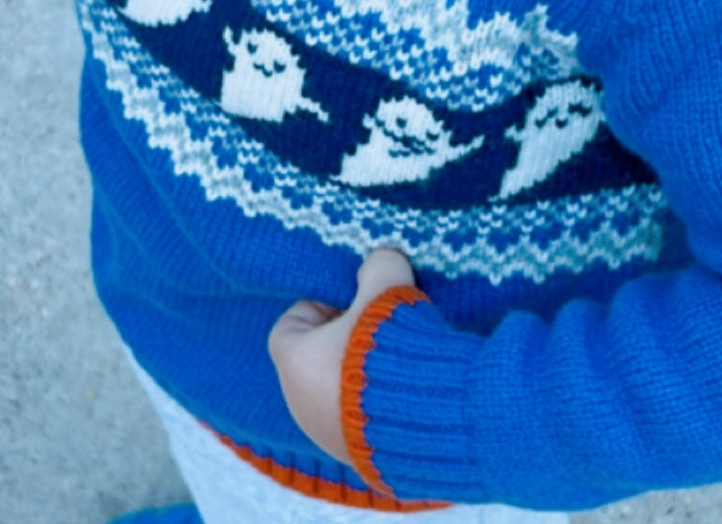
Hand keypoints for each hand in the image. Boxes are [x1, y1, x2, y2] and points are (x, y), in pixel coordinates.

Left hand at [268, 247, 415, 463]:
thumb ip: (379, 266)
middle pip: (311, 361)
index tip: (351, 303)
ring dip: (359, 379)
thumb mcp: (387, 289)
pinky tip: (409, 393)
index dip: (320, 307)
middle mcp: (300, 405)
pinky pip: (358, 425)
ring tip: (398, 362)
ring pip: (334, 396)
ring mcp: (327, 438)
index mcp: (294, 363)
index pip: (290, 325)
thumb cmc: (392, 351)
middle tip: (378, 329)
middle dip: (341, 343)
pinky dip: (376, 408)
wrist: (431, 420)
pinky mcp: (359, 461)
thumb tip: (382, 259)